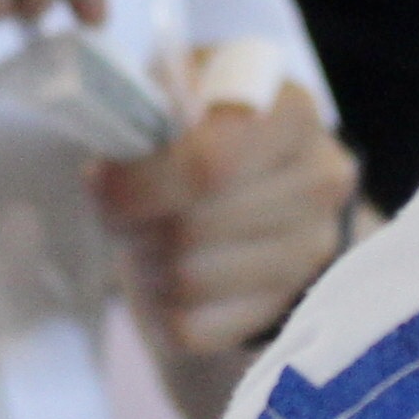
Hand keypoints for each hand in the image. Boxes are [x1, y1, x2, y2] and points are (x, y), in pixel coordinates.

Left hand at [95, 91, 362, 418]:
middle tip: (116, 211)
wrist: (264, 182)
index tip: (99, 181)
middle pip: (192, 229)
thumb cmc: (208, 126)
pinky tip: (163, 274)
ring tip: (144, 237)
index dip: (140, 182)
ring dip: (146, 263)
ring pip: (189, 282)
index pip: (207, 165)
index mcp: (292, 114)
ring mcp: (310, 252)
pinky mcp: (283, 310)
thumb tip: (109, 149)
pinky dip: (159, 306)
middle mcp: (318, 182)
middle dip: (134, 223)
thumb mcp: (186, 88)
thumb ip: (153, 102)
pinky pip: (193, 329)